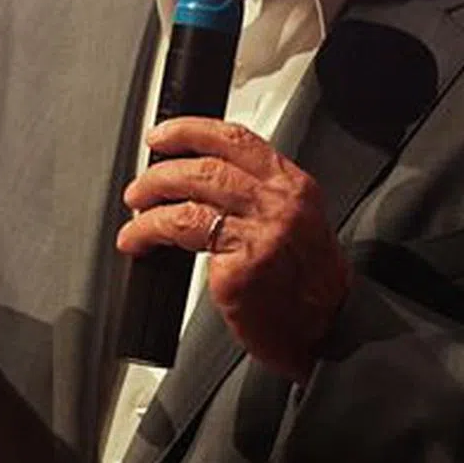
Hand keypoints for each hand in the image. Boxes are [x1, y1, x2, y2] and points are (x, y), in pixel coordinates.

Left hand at [119, 118, 350, 382]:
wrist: (327, 331)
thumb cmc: (309, 283)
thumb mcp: (296, 221)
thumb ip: (258, 193)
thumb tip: (199, 176)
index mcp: (294, 185)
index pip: (237, 139)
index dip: (193, 130)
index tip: (164, 134)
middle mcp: (280, 203)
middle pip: (208, 165)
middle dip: (164, 169)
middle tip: (142, 182)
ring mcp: (261, 233)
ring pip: (192, 195)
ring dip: (152, 198)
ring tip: (136, 208)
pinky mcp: (241, 266)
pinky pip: (183, 234)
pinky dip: (150, 233)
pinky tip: (138, 240)